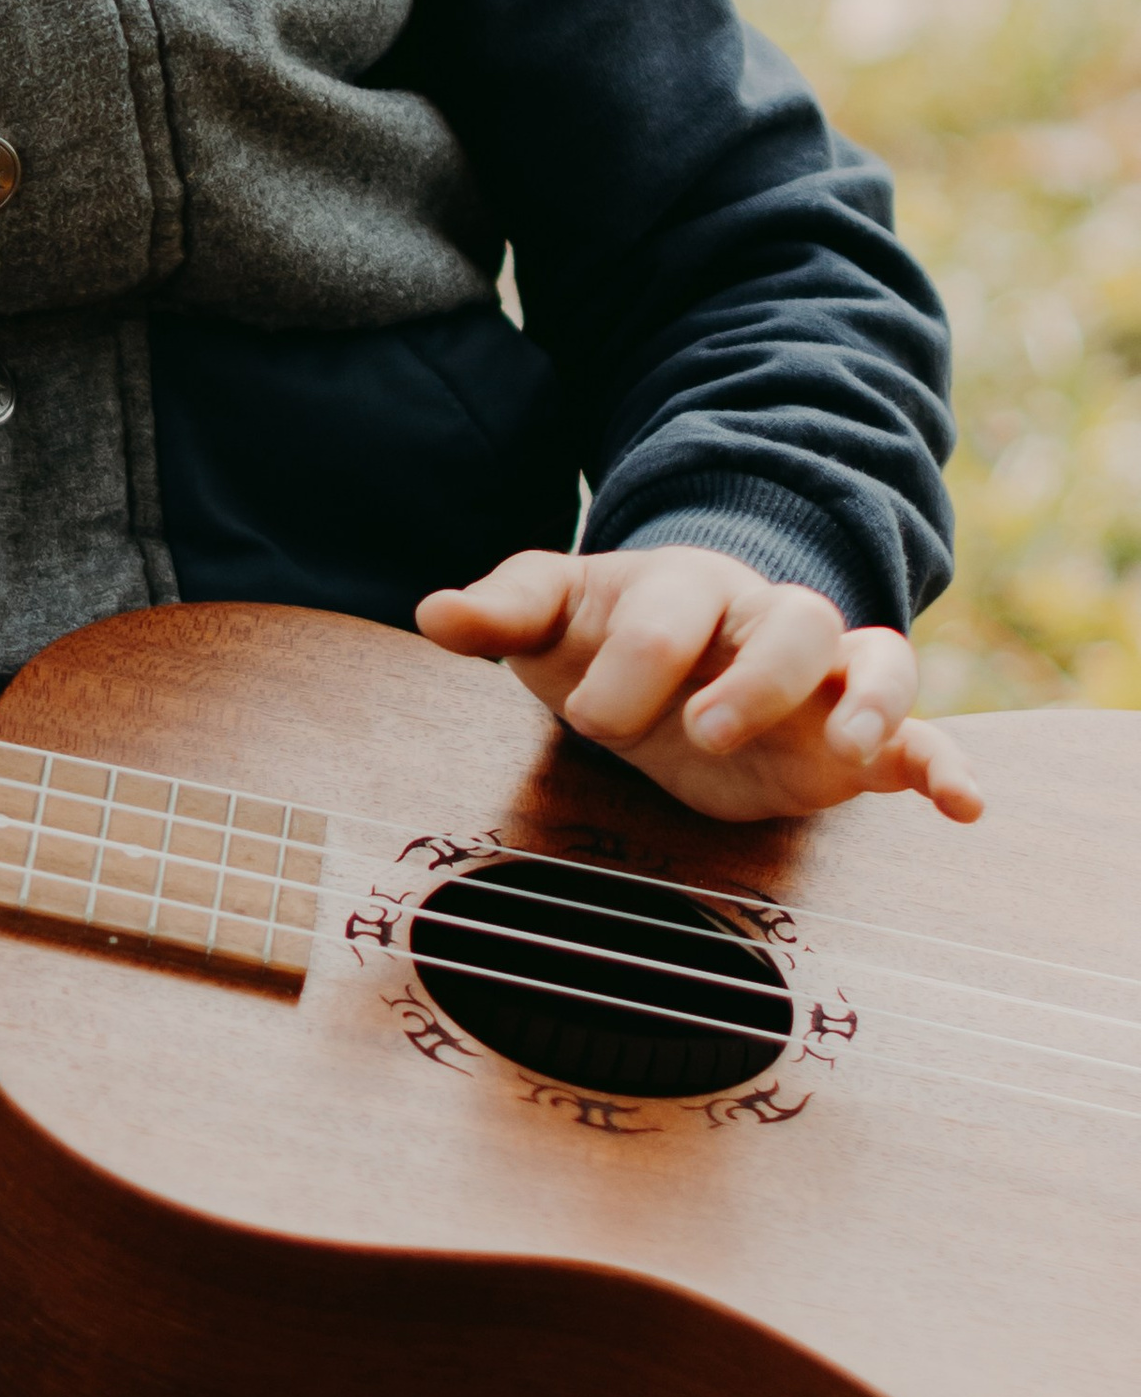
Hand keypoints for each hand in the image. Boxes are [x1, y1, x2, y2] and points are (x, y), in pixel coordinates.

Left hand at [417, 545, 982, 826]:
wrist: (662, 662)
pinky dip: (946, 766)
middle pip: (793, 620)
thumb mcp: (548, 620)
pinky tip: (963, 807)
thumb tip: (433, 614)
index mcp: (681, 589)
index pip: (671, 610)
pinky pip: (920, 739)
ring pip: (874, 659)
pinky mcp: (852, 741)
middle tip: (700, 729)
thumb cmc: (599, 638)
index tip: (585, 716)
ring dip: (870, 701)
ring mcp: (818, 678)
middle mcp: (762, 621)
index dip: (633, 660)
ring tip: (852, 747)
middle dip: (754, 676)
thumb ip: (500, 611)